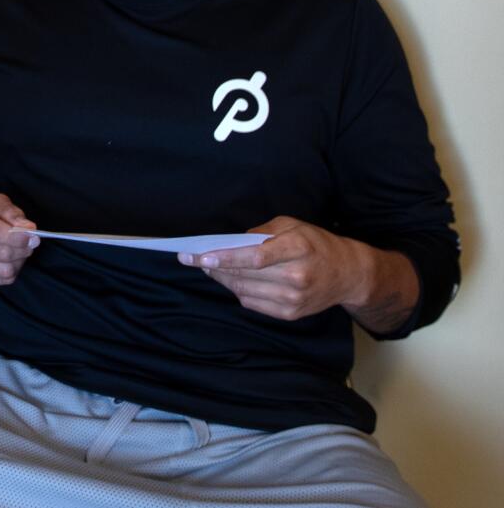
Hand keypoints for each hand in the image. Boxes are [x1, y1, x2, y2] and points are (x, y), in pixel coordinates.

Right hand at [0, 193, 38, 285]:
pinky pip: (2, 280)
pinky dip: (11, 270)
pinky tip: (5, 259)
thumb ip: (11, 212)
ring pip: (5, 271)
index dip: (18, 237)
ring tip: (16, 250)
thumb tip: (29, 229)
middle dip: (23, 249)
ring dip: (19, 261)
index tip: (34, 236)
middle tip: (30, 242)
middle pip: (2, 254)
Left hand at [181, 216, 376, 321]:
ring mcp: (294, 299)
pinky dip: (238, 291)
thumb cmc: (316, 244)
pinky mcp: (290, 313)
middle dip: (214, 267)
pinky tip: (232, 280)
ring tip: (209, 267)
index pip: (254, 257)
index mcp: (297, 249)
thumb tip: (229, 243)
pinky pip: (252, 303)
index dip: (225, 258)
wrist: (348, 274)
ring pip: (244, 291)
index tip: (201, 256)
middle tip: (192, 258)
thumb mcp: (291, 226)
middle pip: (245, 275)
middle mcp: (296, 277)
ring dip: (222, 279)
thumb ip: (260, 233)